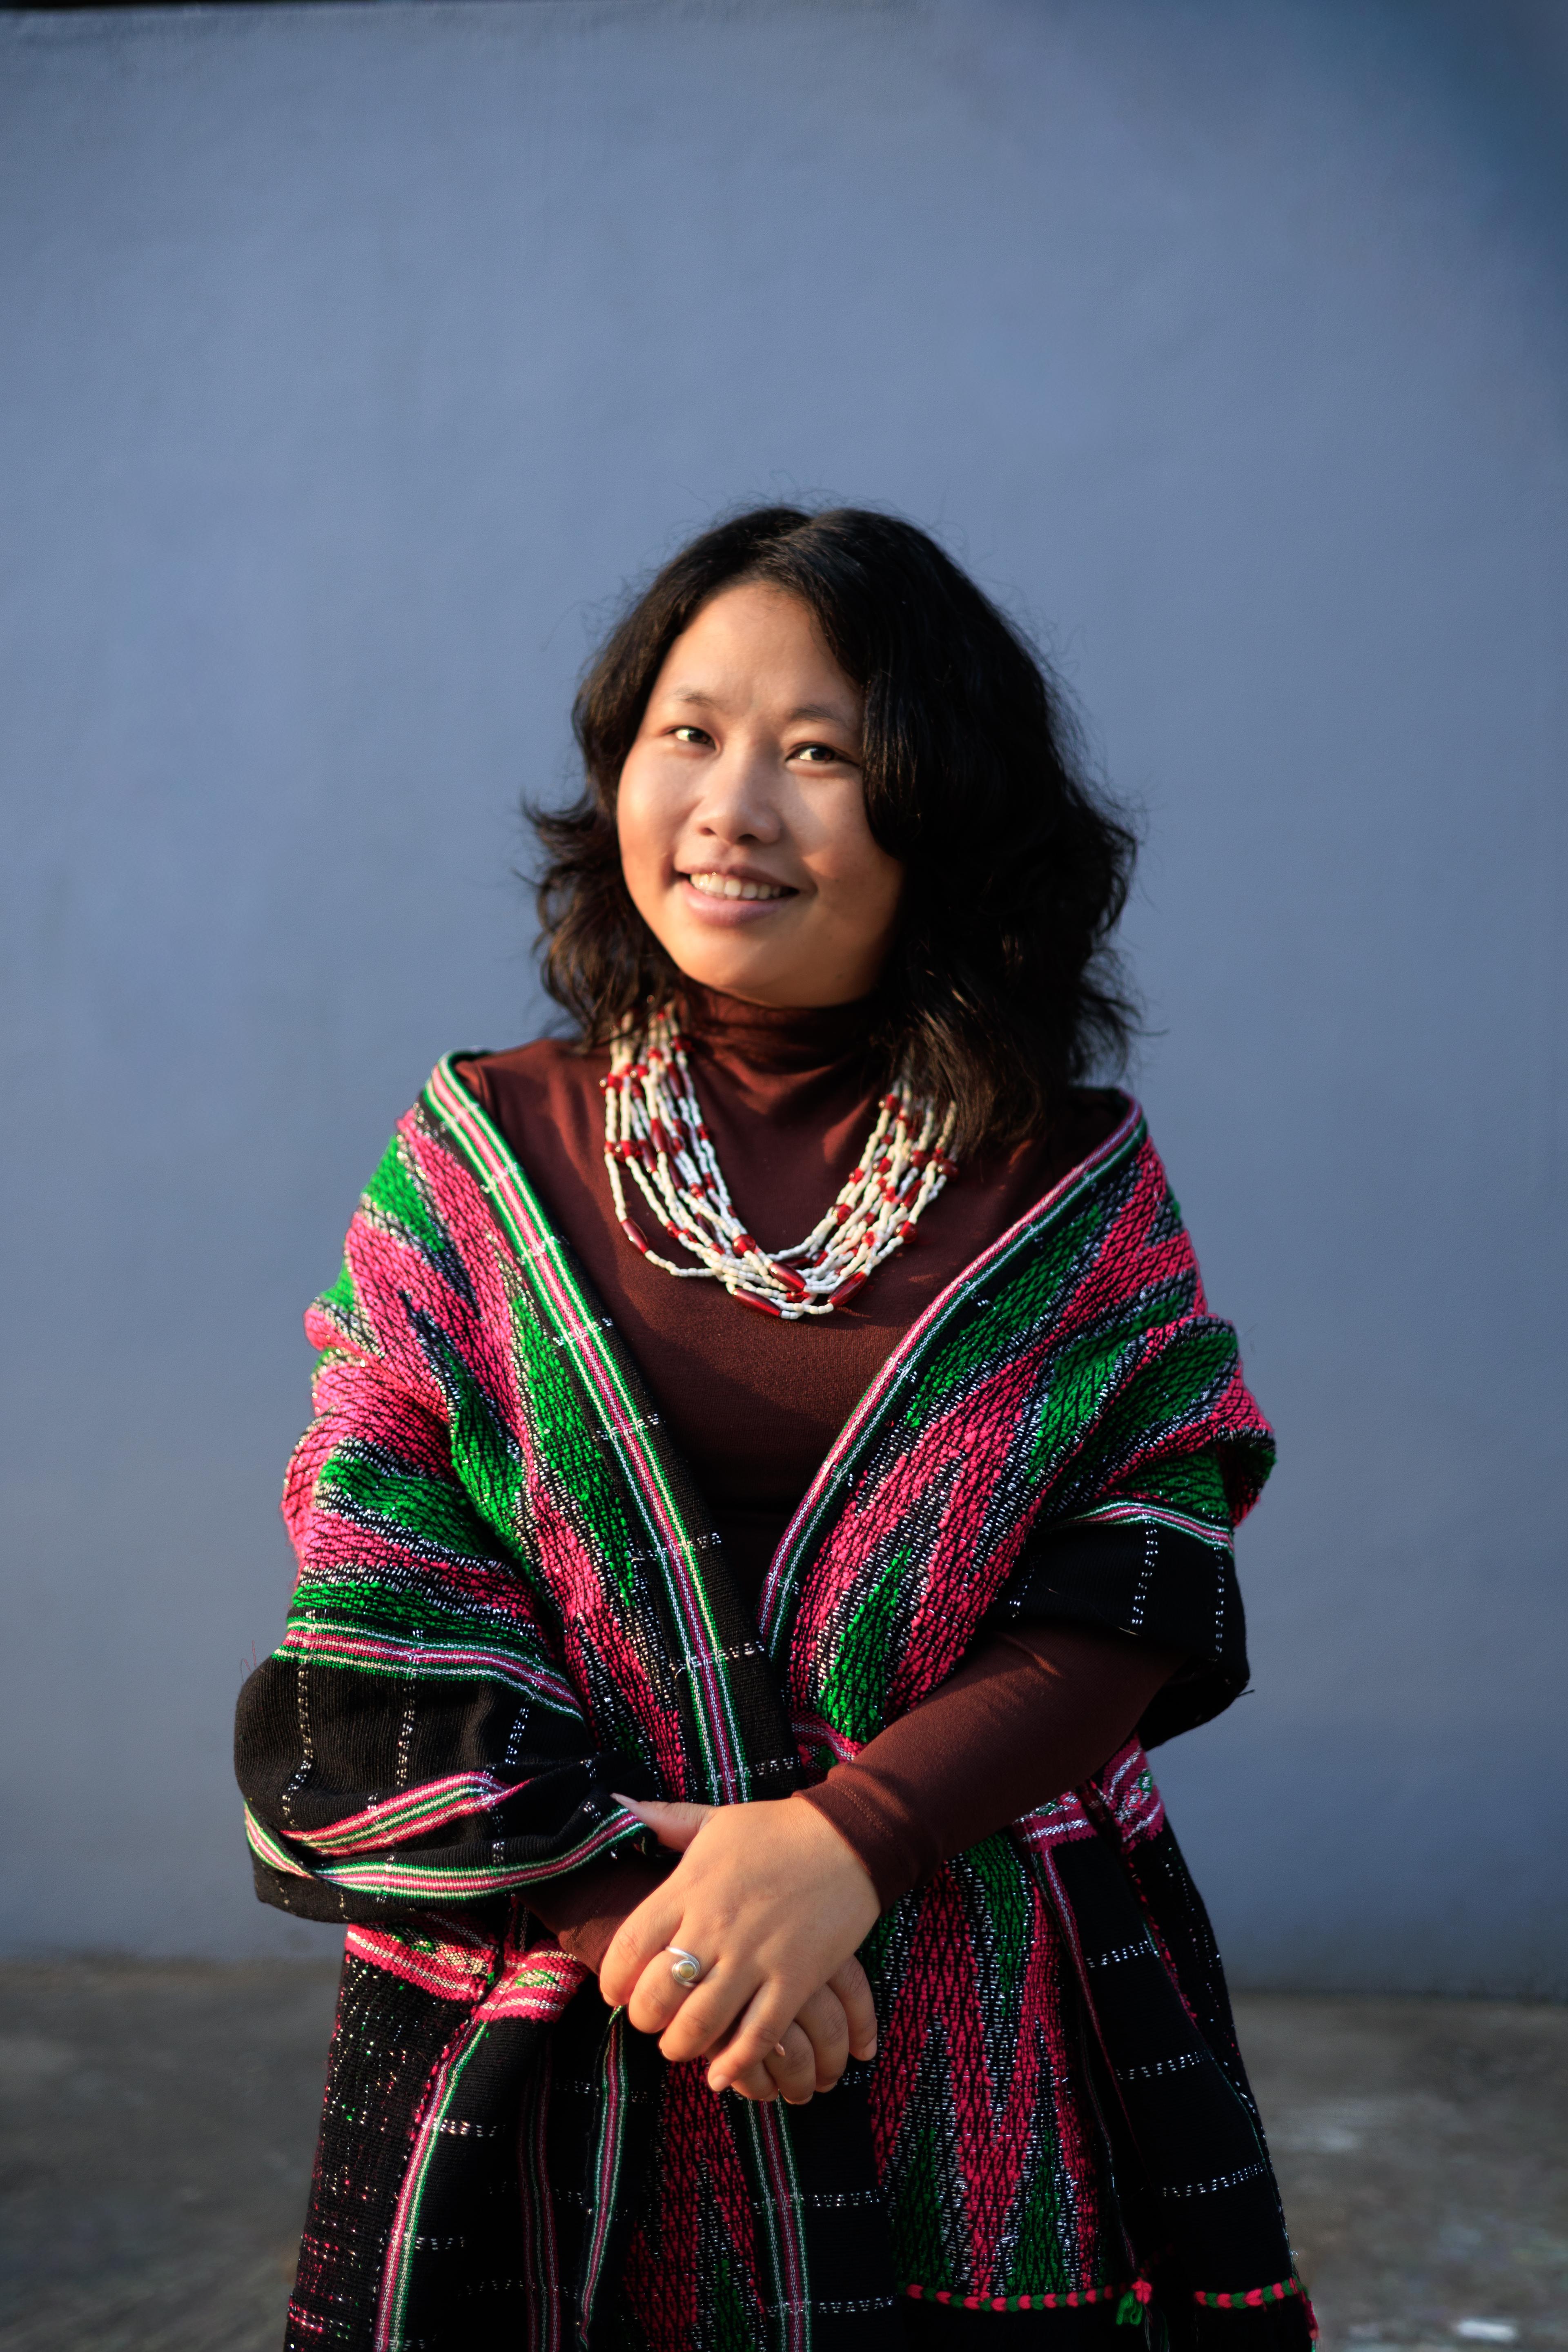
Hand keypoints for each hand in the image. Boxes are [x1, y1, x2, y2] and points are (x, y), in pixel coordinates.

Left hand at [600, 1793, 879, 2098]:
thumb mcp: (714, 1819)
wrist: (849, 1838)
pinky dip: (735, 2064)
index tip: (616, 1991)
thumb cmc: (775, 1829)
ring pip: (701, 2025)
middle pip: (658, 1996)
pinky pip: (757, 2036)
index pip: (629, 1947)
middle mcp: (715, 1926)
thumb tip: (615, 1804)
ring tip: (681, 2045)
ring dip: (682, 2046)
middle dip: (645, 2020)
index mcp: (689, 1887)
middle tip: (651, 2021)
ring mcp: (756, 1956)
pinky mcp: (795, 1979)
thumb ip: (663, 1820)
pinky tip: (721, 2075)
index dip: (613, 1980)